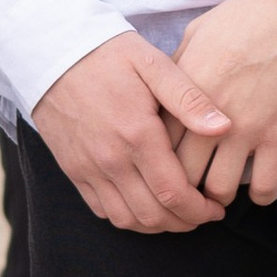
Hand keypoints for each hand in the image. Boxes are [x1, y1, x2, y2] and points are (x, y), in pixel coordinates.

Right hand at [32, 32, 231, 232]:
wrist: (51, 51)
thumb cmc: (107, 54)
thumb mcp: (153, 63)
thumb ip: (189, 98)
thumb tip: (224, 127)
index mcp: (137, 134)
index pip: (174, 193)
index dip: (200, 210)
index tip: (216, 207)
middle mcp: (111, 159)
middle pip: (153, 215)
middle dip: (184, 222)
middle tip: (202, 214)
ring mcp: (88, 167)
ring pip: (127, 219)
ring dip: (156, 225)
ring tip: (176, 213)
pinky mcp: (73, 169)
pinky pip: (101, 210)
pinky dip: (127, 217)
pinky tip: (144, 204)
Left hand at [172, 0, 276, 207]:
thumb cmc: (246, 17)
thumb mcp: (197, 35)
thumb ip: (177, 70)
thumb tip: (163, 95)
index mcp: (186, 91)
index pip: (158, 142)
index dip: (157, 161)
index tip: (163, 167)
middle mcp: (210, 116)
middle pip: (182, 173)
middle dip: (181, 189)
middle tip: (187, 193)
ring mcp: (246, 129)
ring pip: (219, 188)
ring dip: (217, 198)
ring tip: (220, 195)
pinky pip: (264, 184)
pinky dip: (260, 196)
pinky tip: (259, 190)